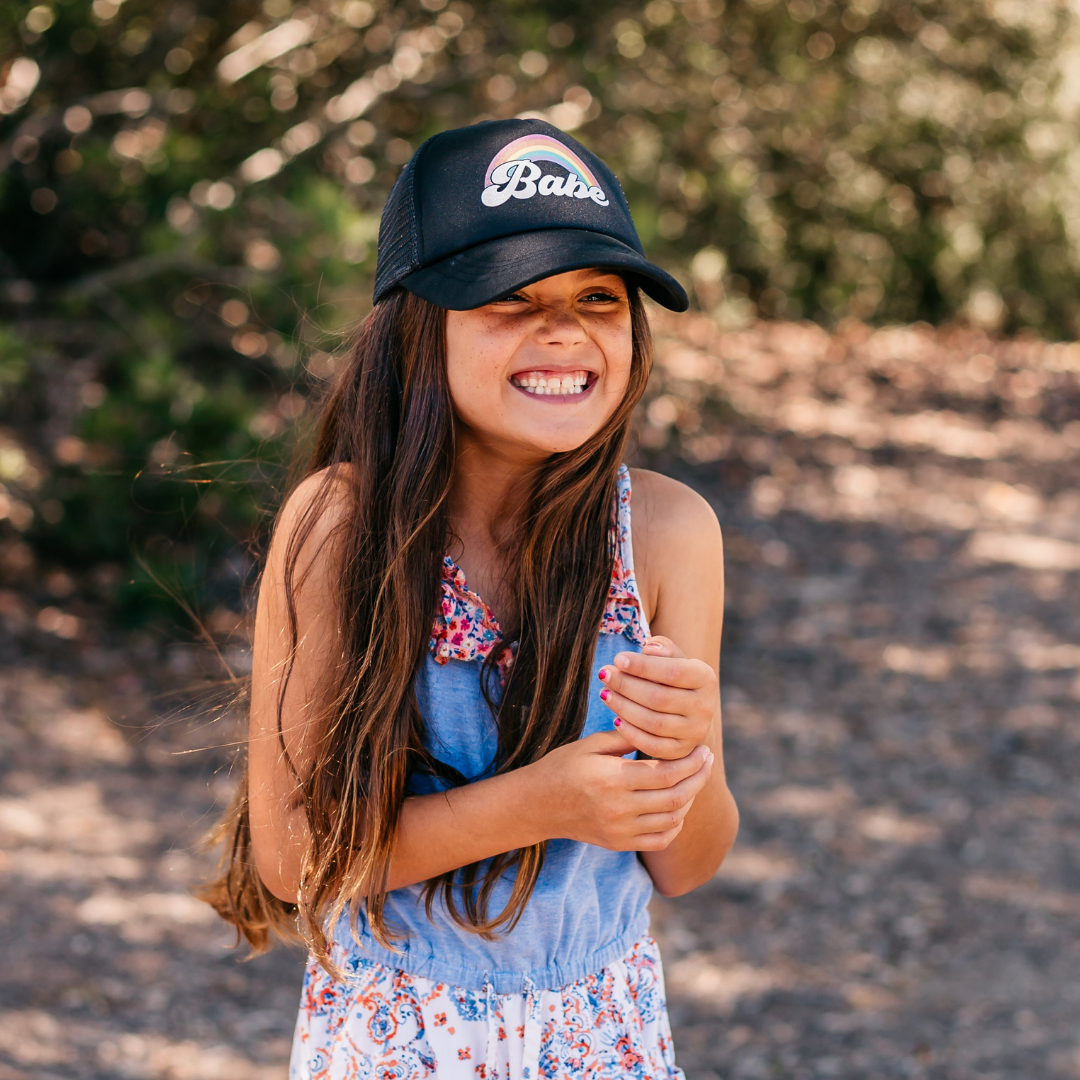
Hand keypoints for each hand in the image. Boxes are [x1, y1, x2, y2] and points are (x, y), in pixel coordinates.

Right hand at [530, 730, 713, 850]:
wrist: (537, 804)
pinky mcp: (619, 844)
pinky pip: (660, 840)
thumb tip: (659, 728)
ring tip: (693, 780)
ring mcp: (620, 831)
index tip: (702, 749)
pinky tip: (678, 806)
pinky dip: (676, 824)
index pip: (666, 773)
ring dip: (690, 799)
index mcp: (613, 779)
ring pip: (673, 820)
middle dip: (699, 778)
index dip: (691, 762)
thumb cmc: (563, 766)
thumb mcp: (591, 744)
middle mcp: (619, 809)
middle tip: (707, 761)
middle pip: (676, 797)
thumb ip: (626, 738)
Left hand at [597, 635, 717, 759]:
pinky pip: (652, 746)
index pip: (673, 672)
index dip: (643, 666)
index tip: (617, 659)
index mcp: (706, 679)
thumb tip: (649, 649)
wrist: (689, 710)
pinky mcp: (681, 752)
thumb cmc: (674, 677)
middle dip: (626, 685)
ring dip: (624, 707)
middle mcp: (705, 707)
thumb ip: (663, 648)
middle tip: (604, 674)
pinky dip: (631, 733)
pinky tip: (615, 719)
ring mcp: (695, 732)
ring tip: (604, 693)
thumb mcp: (674, 658)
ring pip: (653, 722)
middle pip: (659, 698)